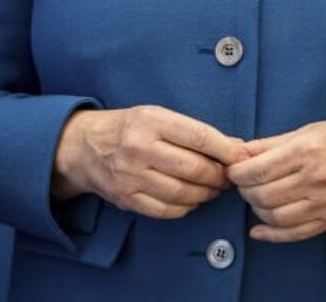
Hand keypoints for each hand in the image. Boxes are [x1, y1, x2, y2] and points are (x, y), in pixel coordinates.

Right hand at [52, 105, 248, 219]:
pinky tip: (191, 199)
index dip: (227, 151)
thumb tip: (236, 146)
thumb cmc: (127, 128)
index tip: (242, 157)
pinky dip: (186, 207)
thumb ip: (193, 131)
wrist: (84, 145)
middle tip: (228, 177)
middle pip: (195, 169)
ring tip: (213, 188)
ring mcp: (131, 176)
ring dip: (206, 194)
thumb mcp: (156, 116)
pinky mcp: (127, 198)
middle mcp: (139, 148)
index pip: (200, 137)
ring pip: (184, 193)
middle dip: (220, 177)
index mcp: (150, 121)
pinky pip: (167, 210)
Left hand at [227, 118, 325, 242]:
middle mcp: (314, 180)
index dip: (237, 173)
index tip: (233, 170)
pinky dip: (272, 235)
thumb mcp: (307, 130)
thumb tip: (239, 151)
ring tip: (255, 197)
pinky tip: (258, 230)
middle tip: (243, 182)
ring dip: (256, 210)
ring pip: (275, 217)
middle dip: (244, 190)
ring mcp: (324, 204)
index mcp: (305, 152)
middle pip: (262, 195)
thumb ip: (271, 144)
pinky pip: (295, 234)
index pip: (257, 170)